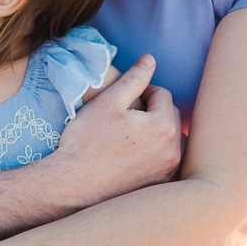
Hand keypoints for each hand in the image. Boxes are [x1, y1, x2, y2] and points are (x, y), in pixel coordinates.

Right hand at [51, 55, 180, 201]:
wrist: (72, 185)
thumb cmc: (86, 141)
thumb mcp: (107, 102)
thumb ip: (134, 79)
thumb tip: (150, 59)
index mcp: (163, 126)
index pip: (163, 95)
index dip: (143, 90)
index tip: (124, 98)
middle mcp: (173, 151)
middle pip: (171, 116)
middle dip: (154, 110)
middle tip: (128, 114)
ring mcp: (168, 172)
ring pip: (174, 139)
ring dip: (161, 131)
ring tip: (136, 133)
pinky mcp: (160, 186)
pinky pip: (168, 161)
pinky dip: (159, 153)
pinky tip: (138, 154)